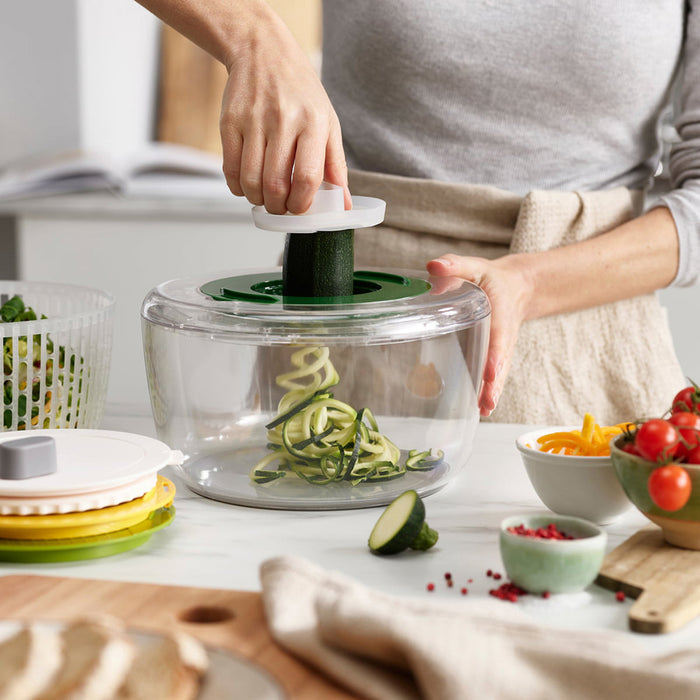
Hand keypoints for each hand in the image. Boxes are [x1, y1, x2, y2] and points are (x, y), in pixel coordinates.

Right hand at [219, 15, 350, 213]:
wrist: (264, 51)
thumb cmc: (300, 92)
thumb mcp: (328, 123)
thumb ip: (336, 166)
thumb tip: (344, 204)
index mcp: (314, 123)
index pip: (308, 177)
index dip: (302, 203)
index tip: (299, 209)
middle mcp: (284, 120)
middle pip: (276, 184)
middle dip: (278, 208)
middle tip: (281, 208)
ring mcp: (254, 120)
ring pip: (251, 181)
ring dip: (257, 200)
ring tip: (264, 198)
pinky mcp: (230, 121)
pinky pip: (230, 168)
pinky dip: (238, 187)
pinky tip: (246, 185)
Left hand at [426, 253, 532, 416]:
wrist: (516, 287)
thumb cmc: (490, 277)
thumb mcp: (474, 267)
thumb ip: (455, 265)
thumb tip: (433, 266)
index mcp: (499, 314)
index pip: (498, 338)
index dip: (494, 356)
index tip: (491, 371)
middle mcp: (503, 336)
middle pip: (500, 363)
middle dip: (494, 384)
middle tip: (487, 403)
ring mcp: (501, 349)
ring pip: (499, 374)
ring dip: (492, 392)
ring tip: (484, 411)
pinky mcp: (496, 356)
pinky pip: (495, 375)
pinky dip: (490, 391)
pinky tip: (480, 409)